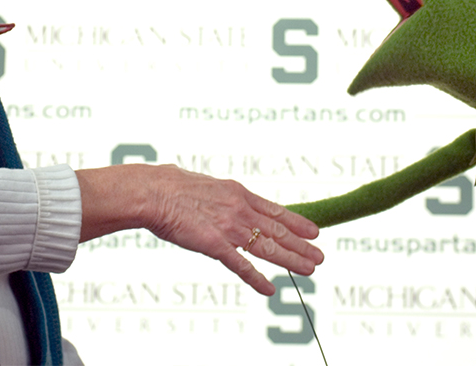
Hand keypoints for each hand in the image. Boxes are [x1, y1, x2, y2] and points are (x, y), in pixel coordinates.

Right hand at [77, 164, 322, 295]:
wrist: (154, 191)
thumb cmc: (172, 186)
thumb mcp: (207, 185)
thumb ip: (221, 196)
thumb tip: (224, 196)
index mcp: (238, 192)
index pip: (274, 210)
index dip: (296, 222)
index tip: (314, 230)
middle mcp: (240, 208)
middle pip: (277, 230)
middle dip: (301, 245)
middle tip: (320, 256)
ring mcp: (229, 226)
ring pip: (267, 247)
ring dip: (290, 260)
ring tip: (310, 269)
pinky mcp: (214, 244)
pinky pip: (240, 265)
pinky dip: (256, 278)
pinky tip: (270, 290)